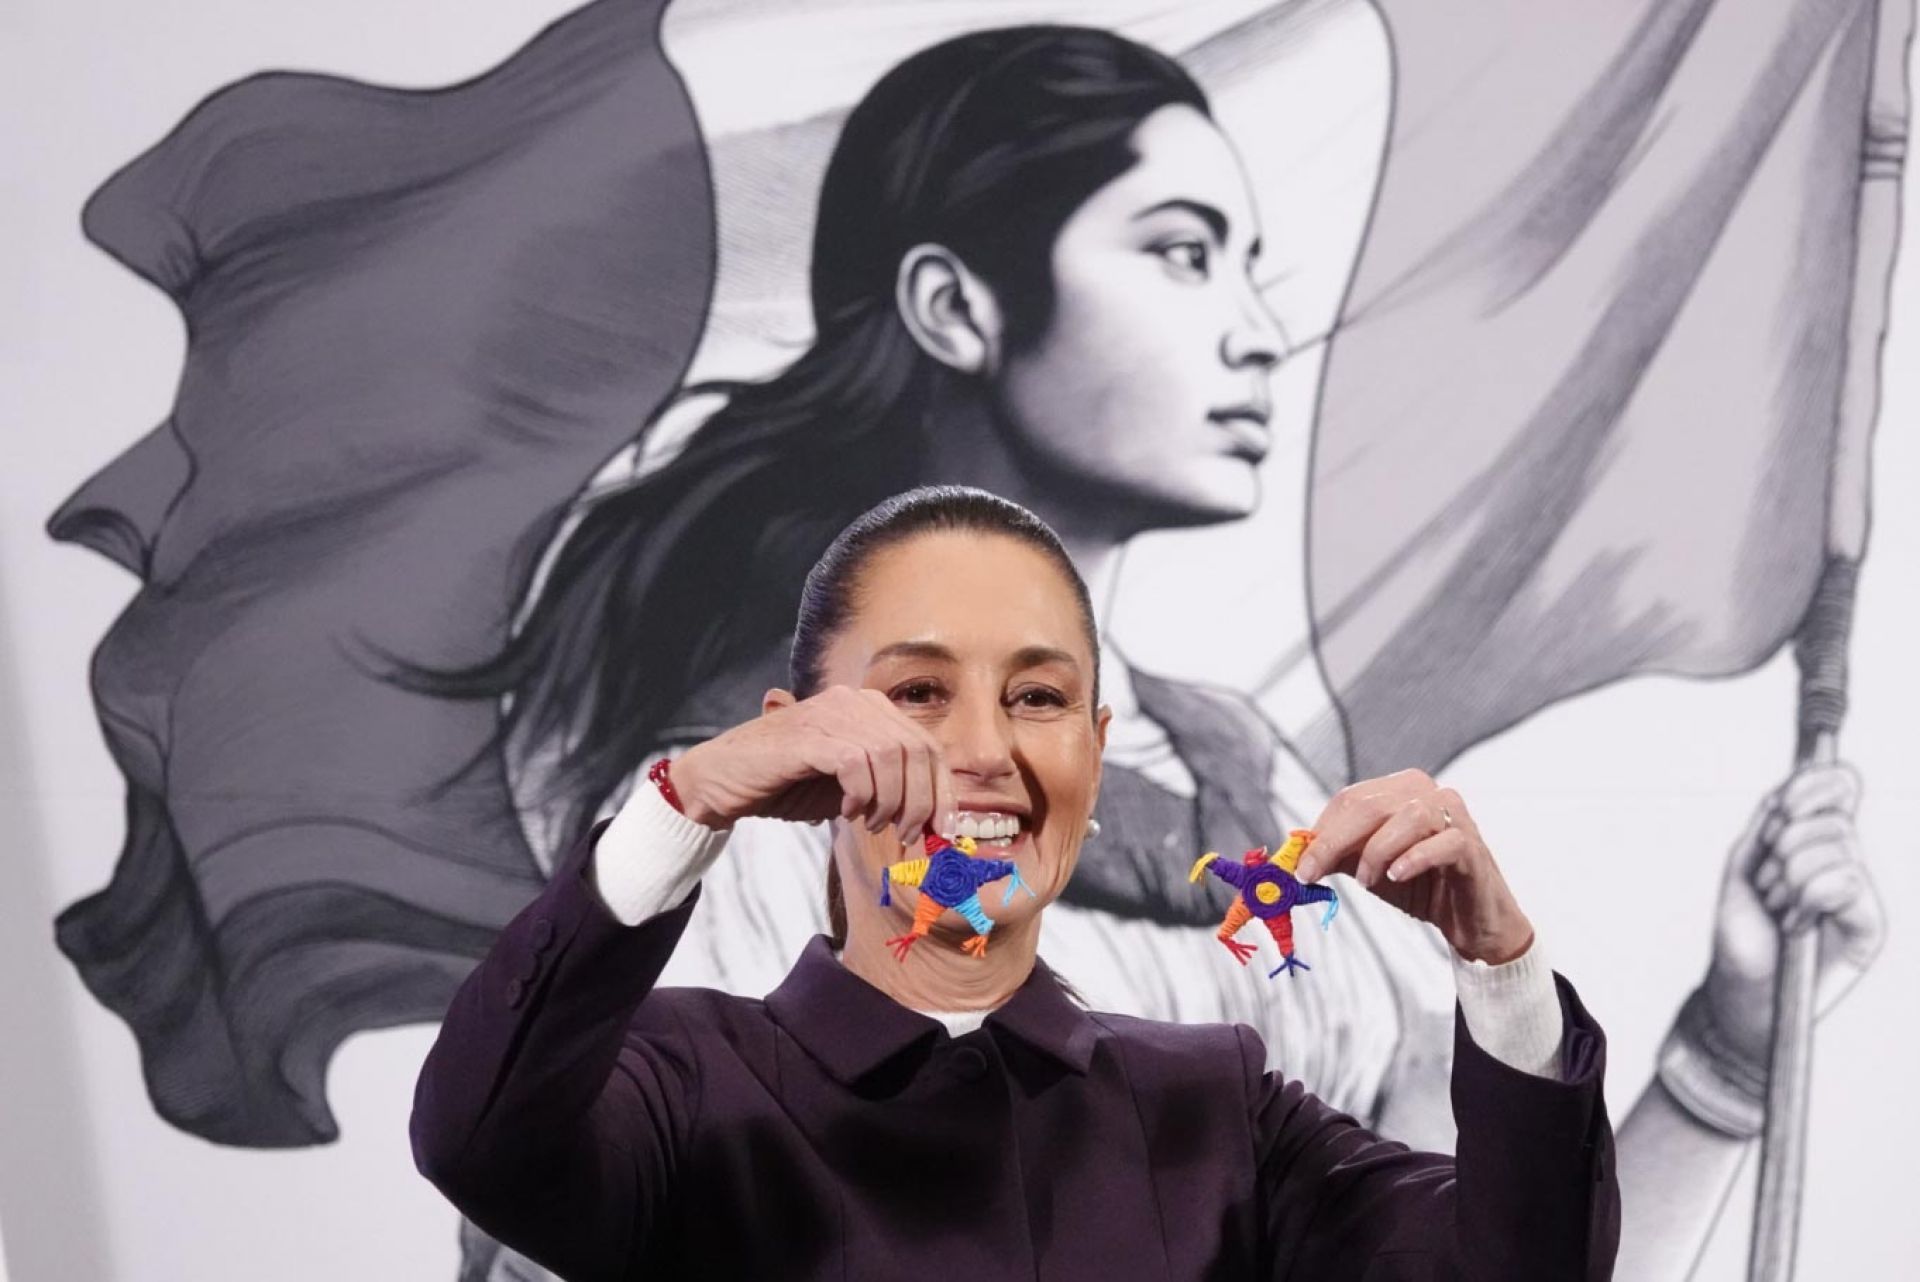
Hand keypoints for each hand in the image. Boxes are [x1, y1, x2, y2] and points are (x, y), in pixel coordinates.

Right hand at [665, 685, 956, 840]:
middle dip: (922, 801)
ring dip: (890, 800)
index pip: (928, 745)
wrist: (722, 780)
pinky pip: (856, 764)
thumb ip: (888, 789)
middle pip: (916, 750)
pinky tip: (847, 812)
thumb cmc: (786, 783)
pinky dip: (861, 795)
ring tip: (873, 823)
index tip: (942, 830)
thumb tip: (933, 820)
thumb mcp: (850, 786)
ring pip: (891, 756)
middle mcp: (854, 701)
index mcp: (870, 708)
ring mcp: (830, 713)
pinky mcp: (808, 734)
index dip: (942, 790)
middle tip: (907, 834)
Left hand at [1294, 769, 1532, 963]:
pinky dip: (1414, 858)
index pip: (1350, 800)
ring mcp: (1454, 816)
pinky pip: (1443, 842)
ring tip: (1366, 880)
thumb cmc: (1420, 885)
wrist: (1469, 920)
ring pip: (1408, 817)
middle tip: (1312, 874)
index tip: (1299, 865)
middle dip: (1334, 841)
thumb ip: (1336, 856)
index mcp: (1399, 789)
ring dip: (1377, 851)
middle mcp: (1427, 793)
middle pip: (1371, 805)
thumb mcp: (1368, 867)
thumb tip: (1294, 858)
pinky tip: (1397, 875)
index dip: (1320, 832)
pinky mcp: (1472, 845)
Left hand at [1700, 761, 1884, 1065]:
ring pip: (1836, 848)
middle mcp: (1845, 861)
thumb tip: (1790, 789)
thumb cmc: (1742, 933)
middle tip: (1769, 888)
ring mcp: (1860, 892)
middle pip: (1832, 819)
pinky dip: (1807, 901)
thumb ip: (1767, 823)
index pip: (1840, 788)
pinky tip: (1797, 926)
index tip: (1781, 806)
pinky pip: (1844, 882)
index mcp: (1816, 840)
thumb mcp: (1744, 867)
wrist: (1744, 989)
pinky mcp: (1870, 924)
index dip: (1814, 786)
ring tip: (1779, 910)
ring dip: (1789, 880)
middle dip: (1783, 849)